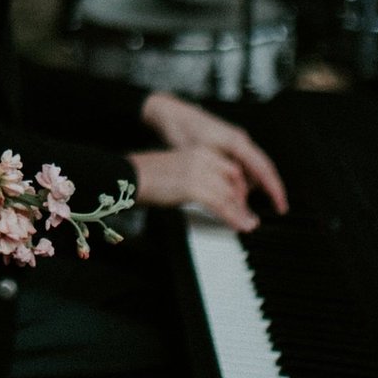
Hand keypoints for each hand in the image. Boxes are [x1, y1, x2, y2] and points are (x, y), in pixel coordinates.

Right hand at [128, 146, 260, 230]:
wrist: (128, 177)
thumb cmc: (147, 176)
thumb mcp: (179, 170)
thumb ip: (198, 177)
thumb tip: (212, 194)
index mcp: (199, 152)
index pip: (231, 167)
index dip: (241, 187)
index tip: (243, 201)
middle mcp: (202, 158)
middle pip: (235, 179)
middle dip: (243, 199)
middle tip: (247, 214)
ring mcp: (198, 172)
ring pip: (230, 194)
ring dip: (242, 212)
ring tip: (248, 223)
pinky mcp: (193, 187)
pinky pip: (221, 205)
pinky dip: (234, 217)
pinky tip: (240, 225)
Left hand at [135, 90, 287, 215]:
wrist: (171, 115)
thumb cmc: (185, 129)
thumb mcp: (204, 156)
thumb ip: (223, 176)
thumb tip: (237, 199)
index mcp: (238, 142)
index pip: (264, 168)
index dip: (275, 189)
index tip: (281, 205)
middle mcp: (240, 141)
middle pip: (262, 170)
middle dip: (269, 191)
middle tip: (275, 209)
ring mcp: (235, 144)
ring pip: (251, 171)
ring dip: (250, 188)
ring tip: (245, 205)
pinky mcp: (227, 147)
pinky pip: (241, 167)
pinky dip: (241, 181)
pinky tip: (235, 192)